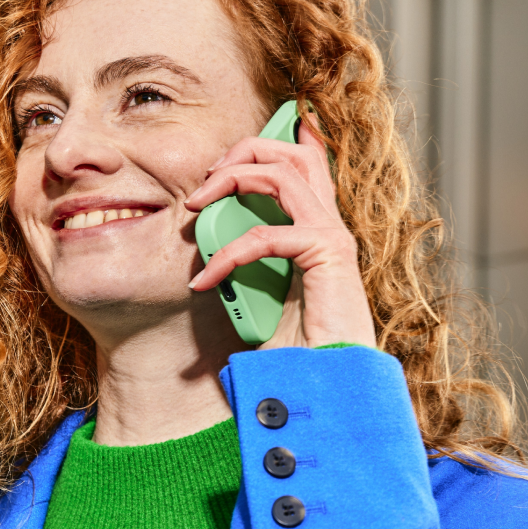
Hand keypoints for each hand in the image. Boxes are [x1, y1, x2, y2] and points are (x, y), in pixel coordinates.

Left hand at [184, 120, 376, 349]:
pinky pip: (266, 234)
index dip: (281, 139)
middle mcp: (329, 225)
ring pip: (282, 171)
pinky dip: (228, 253)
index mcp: (317, 231)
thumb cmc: (301, 353)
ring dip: (232, 178)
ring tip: (196, 206)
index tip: (243, 143)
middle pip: (291, 153)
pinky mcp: (327, 254)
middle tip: (203, 183)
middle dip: (242, 152)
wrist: (331, 388)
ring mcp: (331, 236)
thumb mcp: (263, 302)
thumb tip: (205, 264)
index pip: (307, 164)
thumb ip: (246, 273)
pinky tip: (204, 281)